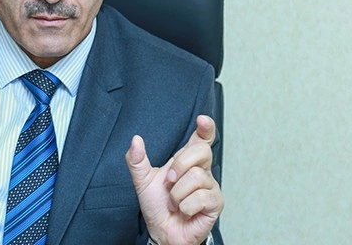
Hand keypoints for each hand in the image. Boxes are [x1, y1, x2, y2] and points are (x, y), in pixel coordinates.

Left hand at [125, 115, 223, 244]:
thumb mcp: (142, 180)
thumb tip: (136, 140)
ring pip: (197, 177)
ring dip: (178, 193)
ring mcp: (211, 186)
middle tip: (169, 181)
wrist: (162, 231)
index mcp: (186, 161)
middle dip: (179, 165)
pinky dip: (185, 206)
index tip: (202, 120)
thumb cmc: (157, 205)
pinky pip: (200, 197)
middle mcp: (202, 170)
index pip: (202, 139)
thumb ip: (136, 160)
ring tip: (175, 201)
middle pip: (201, 151)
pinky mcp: (215, 203)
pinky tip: (184, 211)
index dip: (206, 128)